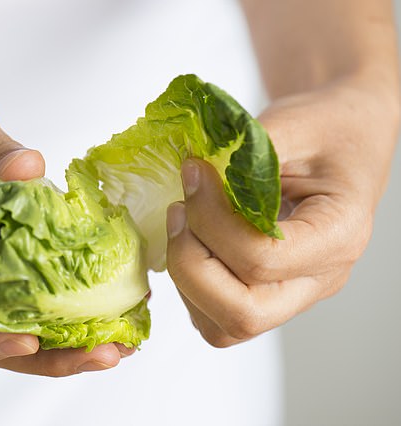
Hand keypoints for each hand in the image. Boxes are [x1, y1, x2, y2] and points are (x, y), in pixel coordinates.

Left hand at [165, 79, 399, 346]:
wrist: (344, 140)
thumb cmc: (329, 130)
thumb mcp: (296, 123)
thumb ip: (245, 152)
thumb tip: (190, 175)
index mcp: (338, 236)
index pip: (262, 259)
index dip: (211, 220)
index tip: (193, 173)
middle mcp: (318, 279)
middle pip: (243, 314)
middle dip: (191, 263)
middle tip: (178, 211)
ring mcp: (292, 295)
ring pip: (224, 326)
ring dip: (186, 277)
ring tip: (182, 222)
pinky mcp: (266, 295)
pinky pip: (215, 318)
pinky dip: (189, 285)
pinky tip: (190, 239)